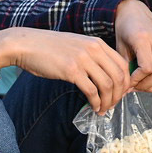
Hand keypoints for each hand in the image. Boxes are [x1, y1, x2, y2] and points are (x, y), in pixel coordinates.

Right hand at [0, 26, 129, 113]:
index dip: (125, 83)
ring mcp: (83, 59)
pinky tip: (94, 107)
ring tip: (103, 109)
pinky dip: (96, 102)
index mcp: (97, 43)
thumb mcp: (77, 45)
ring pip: (107, 85)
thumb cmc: (49, 48)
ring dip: (108, 101)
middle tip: (113, 105)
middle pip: (118, 76)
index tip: (120, 94)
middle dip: (119, 95)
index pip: (122, 64)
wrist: (26, 44)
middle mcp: (93, 49)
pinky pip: (91, 90)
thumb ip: (92, 56)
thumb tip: (106, 77)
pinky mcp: (71, 70)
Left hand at [112, 0, 151, 92]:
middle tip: (137, 87)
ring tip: (145, 84)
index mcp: (143, 38)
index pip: (147, 68)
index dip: (138, 80)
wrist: (133, 10)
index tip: (129, 84)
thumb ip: (124, 65)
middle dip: (148, 85)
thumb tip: (127, 85)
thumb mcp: (119, 45)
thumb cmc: (124, 27)